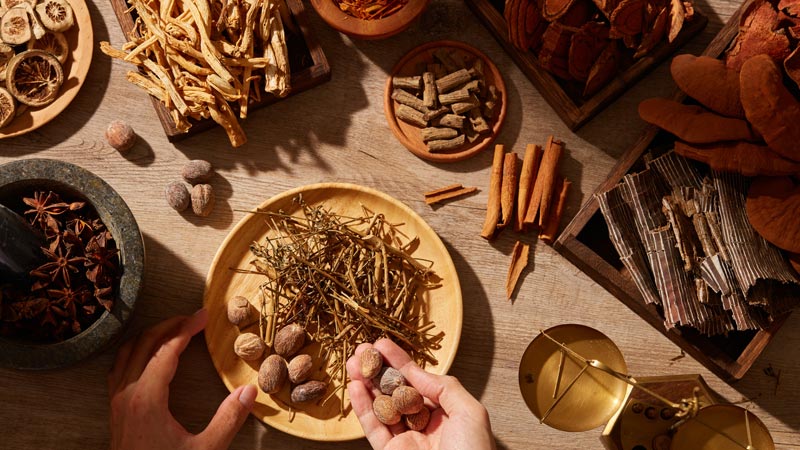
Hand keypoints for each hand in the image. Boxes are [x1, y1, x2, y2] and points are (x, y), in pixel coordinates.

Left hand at [108, 309, 256, 449]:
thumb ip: (228, 419)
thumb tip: (250, 391)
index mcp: (147, 398)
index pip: (166, 349)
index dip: (186, 328)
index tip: (204, 316)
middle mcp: (127, 394)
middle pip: (144, 343)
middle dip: (169, 325)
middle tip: (193, 318)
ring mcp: (117, 401)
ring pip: (127, 352)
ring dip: (151, 336)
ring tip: (174, 330)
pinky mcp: (115, 410)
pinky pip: (120, 368)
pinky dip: (136, 351)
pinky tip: (150, 357)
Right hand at [346, 338, 495, 449]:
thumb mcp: (471, 413)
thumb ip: (444, 387)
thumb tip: (417, 372)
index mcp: (445, 413)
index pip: (417, 381)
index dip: (399, 361)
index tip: (382, 343)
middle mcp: (423, 425)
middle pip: (394, 391)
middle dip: (377, 370)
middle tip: (361, 350)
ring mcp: (405, 440)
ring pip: (380, 407)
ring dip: (365, 384)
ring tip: (351, 363)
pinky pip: (373, 428)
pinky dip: (362, 407)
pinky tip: (355, 388)